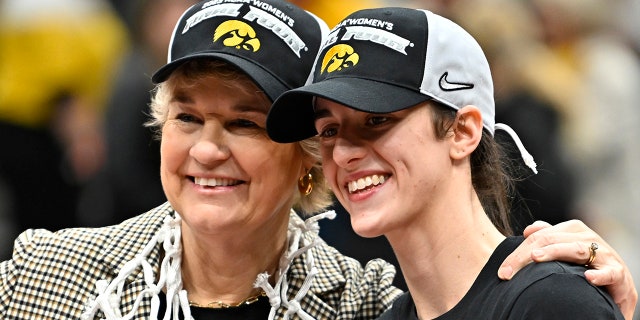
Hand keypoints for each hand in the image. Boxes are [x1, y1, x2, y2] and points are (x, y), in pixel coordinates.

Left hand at [498, 220, 636, 319]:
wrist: (618, 282)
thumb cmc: (587, 263)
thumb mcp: (566, 247)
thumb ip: (549, 236)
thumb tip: (528, 230)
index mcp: (572, 229)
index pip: (539, 236)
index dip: (518, 253)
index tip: (502, 271)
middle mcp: (587, 237)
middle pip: (549, 240)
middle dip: (525, 256)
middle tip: (508, 272)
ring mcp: (603, 253)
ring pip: (574, 249)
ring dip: (554, 253)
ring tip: (536, 257)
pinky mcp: (618, 272)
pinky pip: (609, 272)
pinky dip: (599, 274)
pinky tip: (588, 278)